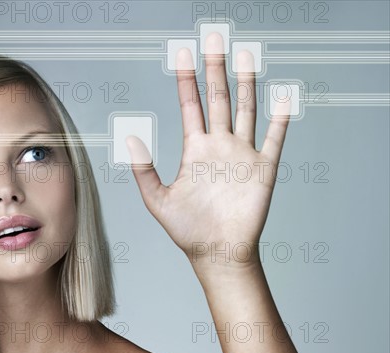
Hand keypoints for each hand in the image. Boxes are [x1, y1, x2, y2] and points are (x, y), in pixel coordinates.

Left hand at [125, 32, 290, 269]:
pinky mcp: (263, 169)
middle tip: (214, 38)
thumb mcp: (157, 199)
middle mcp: (219, 146)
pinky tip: (283, 96)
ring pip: (245, 110)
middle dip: (215, 68)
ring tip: (246, 55)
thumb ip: (143, 168)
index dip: (187, 78)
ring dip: (246, 83)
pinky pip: (274, 139)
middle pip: (218, 98)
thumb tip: (129, 136)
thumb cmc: (187, 230)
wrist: (217, 253)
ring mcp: (242, 155)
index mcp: (195, 150)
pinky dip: (280, 118)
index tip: (183, 52)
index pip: (190, 105)